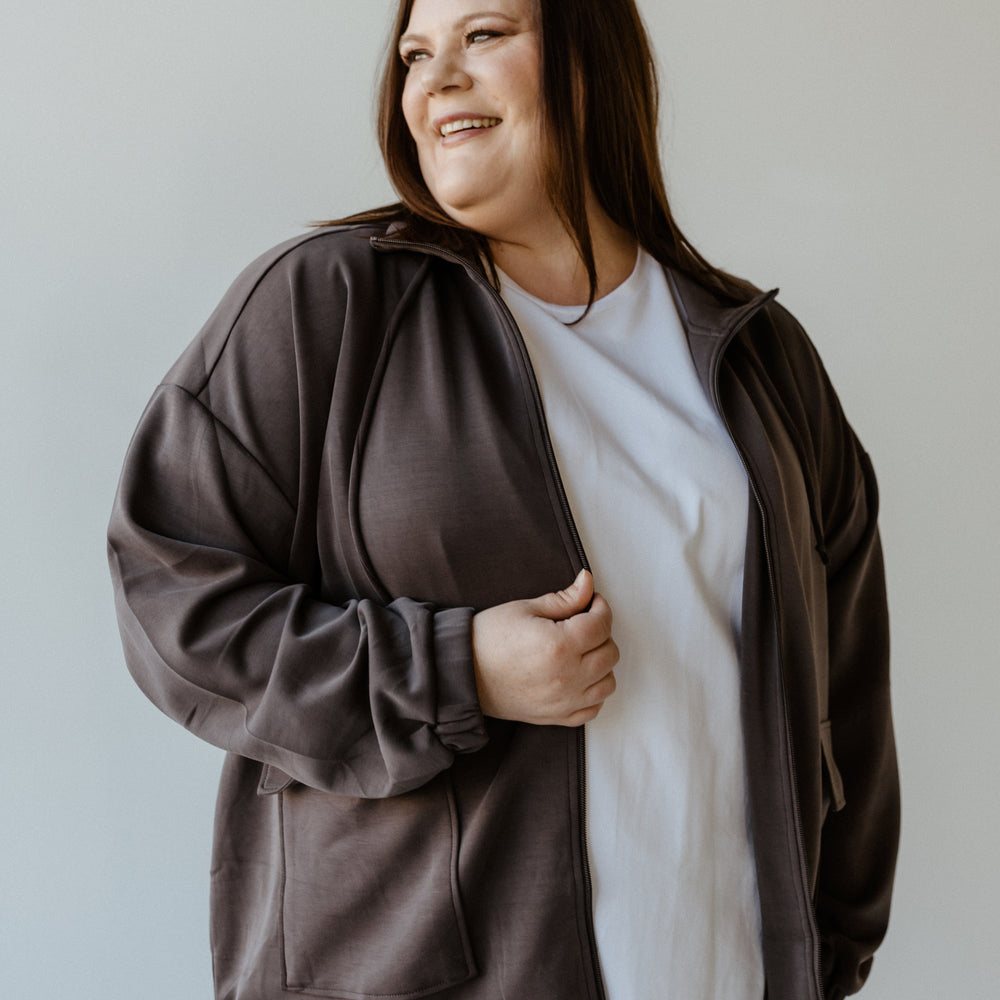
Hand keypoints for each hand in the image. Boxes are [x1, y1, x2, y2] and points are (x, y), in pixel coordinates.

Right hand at [471, 569, 617, 726]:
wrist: (462, 673)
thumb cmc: (488, 639)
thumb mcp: (525, 609)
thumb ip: (564, 599)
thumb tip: (588, 583)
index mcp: (559, 645)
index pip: (602, 624)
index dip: (600, 607)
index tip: (590, 602)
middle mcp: (567, 677)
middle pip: (610, 652)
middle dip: (602, 632)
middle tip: (583, 623)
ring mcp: (564, 701)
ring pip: (607, 682)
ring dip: (601, 663)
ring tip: (581, 650)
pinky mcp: (557, 717)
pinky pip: (593, 708)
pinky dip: (593, 692)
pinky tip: (579, 676)